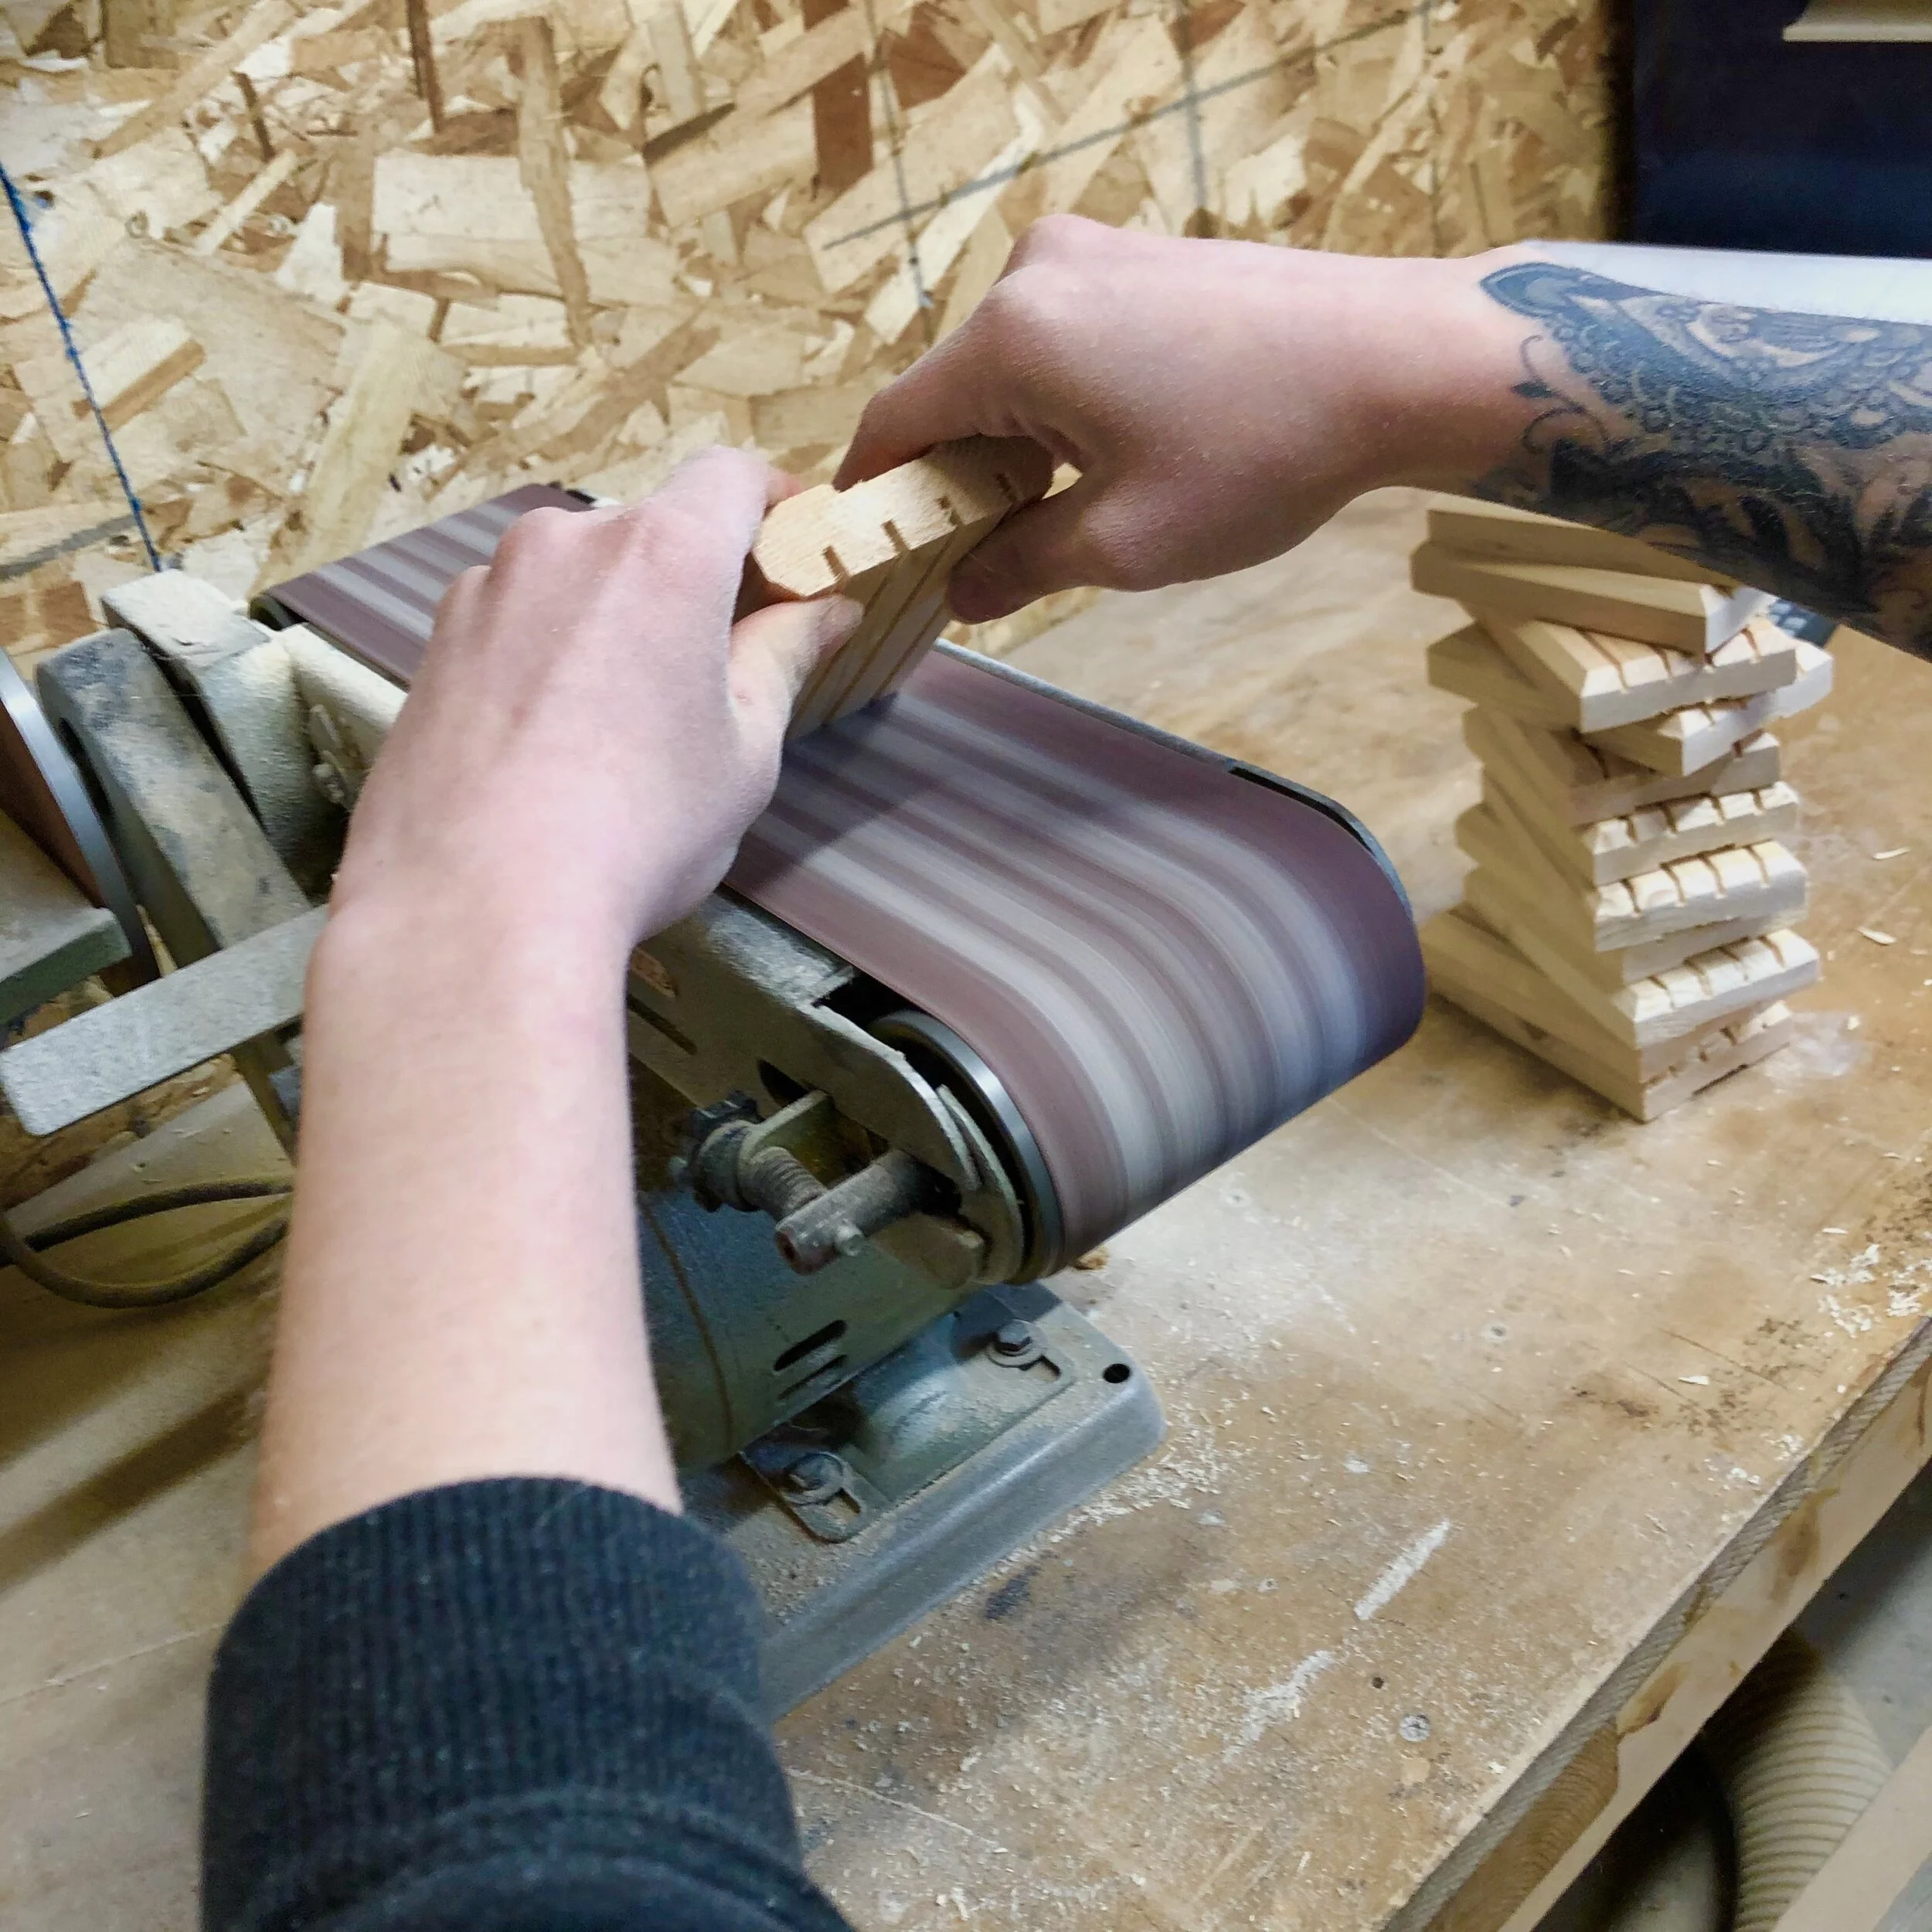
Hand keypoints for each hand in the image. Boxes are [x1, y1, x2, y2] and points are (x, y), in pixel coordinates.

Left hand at [334, 448, 859, 954]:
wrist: (476, 905)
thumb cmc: (636, 829)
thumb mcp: (744, 752)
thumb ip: (783, 660)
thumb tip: (826, 612)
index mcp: (663, 554)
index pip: (732, 476)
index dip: (775, 503)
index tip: (795, 549)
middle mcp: (567, 545)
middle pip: (650, 529)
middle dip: (694, 577)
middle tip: (721, 657)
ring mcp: (488, 588)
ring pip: (576, 576)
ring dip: (614, 616)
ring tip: (629, 715)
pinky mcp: (435, 642)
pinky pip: (515, 620)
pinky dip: (549, 652)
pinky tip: (555, 740)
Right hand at [838, 217, 1517, 620]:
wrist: (1400, 359)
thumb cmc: (1260, 454)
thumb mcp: (1123, 543)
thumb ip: (1019, 566)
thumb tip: (960, 590)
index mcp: (1009, 339)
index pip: (893, 424)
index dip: (874, 497)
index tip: (872, 554)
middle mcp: (1033, 273)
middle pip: (951, 393)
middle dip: (958, 477)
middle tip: (989, 558)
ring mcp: (1094, 251)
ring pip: (1012, 368)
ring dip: (1018, 442)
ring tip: (1071, 511)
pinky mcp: (1143, 254)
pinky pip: (1065, 337)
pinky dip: (1064, 400)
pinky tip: (1119, 452)